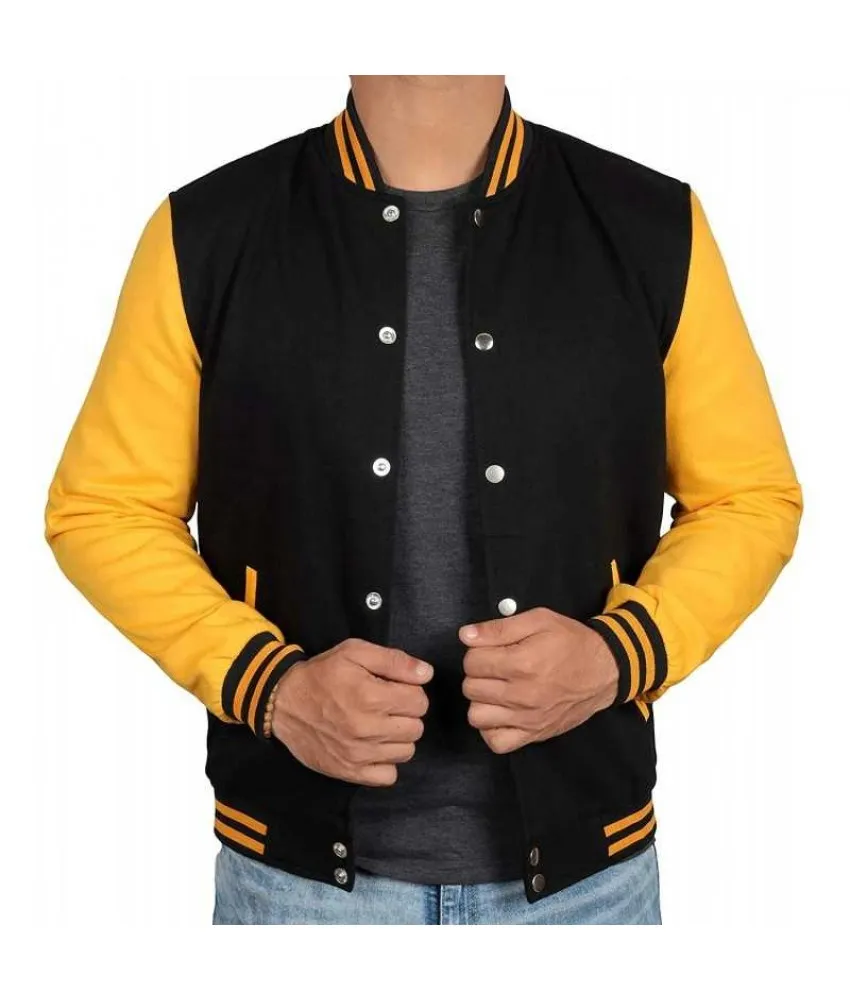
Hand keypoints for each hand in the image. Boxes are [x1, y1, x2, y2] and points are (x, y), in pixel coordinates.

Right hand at [269, 639, 431, 785]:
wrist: (283, 703)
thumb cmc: (322, 675)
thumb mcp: (355, 653)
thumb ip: (394, 660)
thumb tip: (426, 673)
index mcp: (370, 696)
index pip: (420, 702)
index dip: (411, 692)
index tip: (395, 689)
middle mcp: (367, 729)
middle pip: (416, 728)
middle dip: (407, 714)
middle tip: (387, 706)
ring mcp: (358, 754)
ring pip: (406, 752)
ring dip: (398, 738)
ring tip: (380, 725)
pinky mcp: (349, 772)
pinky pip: (389, 776)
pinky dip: (386, 762)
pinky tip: (374, 746)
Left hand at [459, 607, 617, 753]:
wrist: (604, 670)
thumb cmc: (571, 641)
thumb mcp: (538, 620)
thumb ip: (500, 627)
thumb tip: (465, 636)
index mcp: (522, 663)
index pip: (471, 661)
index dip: (477, 651)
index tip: (491, 650)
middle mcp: (522, 695)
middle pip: (471, 687)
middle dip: (478, 674)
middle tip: (495, 667)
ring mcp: (527, 719)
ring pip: (476, 716)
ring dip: (481, 700)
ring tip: (496, 689)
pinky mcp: (534, 735)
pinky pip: (496, 742)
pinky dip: (492, 728)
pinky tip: (501, 712)